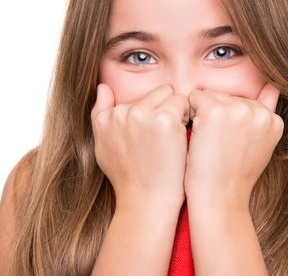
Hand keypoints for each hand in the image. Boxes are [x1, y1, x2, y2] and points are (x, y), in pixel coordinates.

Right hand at [91, 83, 189, 211]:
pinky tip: (181, 138)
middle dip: (163, 108)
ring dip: (176, 110)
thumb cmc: (130, 178)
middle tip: (164, 137)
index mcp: (105, 118)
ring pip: (170, 94)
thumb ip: (100, 115)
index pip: (136, 100)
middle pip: (155, 92)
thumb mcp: (104, 147)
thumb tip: (102, 87)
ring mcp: (141, 115)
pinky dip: (187, 116)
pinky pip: (183, 102)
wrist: (147, 201)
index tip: (148, 139)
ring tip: (172, 137)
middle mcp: (121, 113)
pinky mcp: (164, 119)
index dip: (148, 117)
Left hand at [184, 83, 283, 211]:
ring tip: (209, 143)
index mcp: (273, 119)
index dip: (230, 123)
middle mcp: (258, 112)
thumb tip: (276, 85)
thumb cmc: (233, 176)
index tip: (230, 146)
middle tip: (218, 147)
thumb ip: (266, 113)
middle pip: (226, 96)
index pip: (243, 102)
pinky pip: (194, 98)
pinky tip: (196, 137)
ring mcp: (237, 110)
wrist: (218, 199)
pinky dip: (189, 114)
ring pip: (210, 95)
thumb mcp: (260, 144)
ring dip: (203, 114)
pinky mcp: (214, 112)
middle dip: (217, 115)